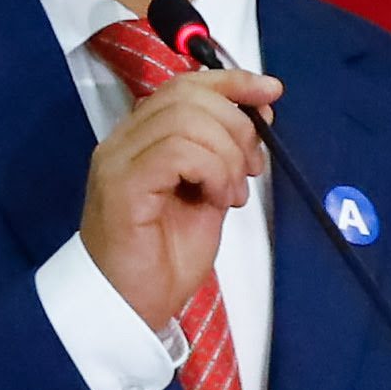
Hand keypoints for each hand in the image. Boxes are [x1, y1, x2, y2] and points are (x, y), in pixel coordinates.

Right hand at [81, 66, 280, 332]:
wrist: (130, 308)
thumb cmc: (164, 260)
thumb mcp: (209, 194)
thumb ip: (225, 153)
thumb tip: (260, 112)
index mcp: (141, 138)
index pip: (184, 85)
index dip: (232, 80)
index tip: (272, 92)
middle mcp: (123, 142)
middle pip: (188, 95)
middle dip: (236, 125)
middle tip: (251, 170)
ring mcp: (118, 161)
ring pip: (186, 120)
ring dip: (226, 155)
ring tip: (231, 194)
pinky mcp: (121, 186)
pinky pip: (178, 152)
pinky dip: (212, 170)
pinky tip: (217, 200)